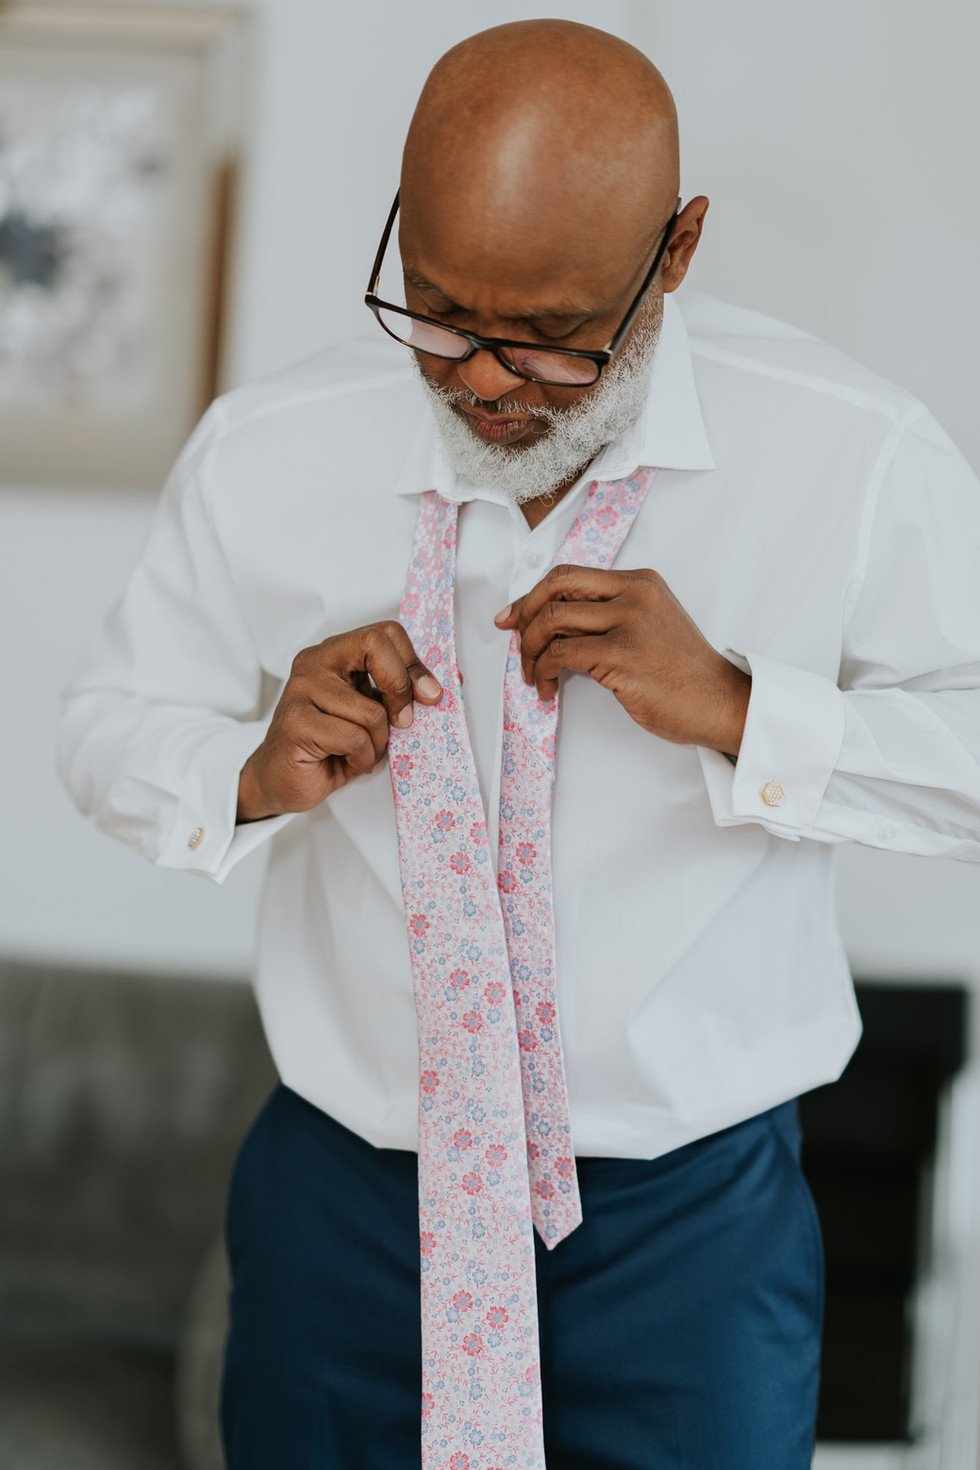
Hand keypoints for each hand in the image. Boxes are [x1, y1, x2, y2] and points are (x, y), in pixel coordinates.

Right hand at [237, 622, 442, 821]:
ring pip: (371, 709)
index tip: (429, 695)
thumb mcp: (374, 713)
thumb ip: (401, 693)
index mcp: (334, 653)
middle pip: (375, 645)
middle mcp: (314, 663)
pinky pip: (354, 737)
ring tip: (362, 750)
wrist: (284, 780)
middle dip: (400, 688)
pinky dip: (361, 757)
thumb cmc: (331, 746)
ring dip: (378, 742)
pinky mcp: (296, 721)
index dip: (413, 663)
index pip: (385, 633)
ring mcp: (300, 690)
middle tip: (402, 722)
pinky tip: (346, 760)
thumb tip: (448, 681)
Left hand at [494, 563, 750, 755]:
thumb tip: (551, 625)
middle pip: (555, 586)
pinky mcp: (622, 654)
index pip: (570, 575)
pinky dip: (543, 672)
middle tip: (515, 642)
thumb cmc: (682, 674)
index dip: (532, 595)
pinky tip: (547, 690)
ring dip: (530, 650)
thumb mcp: (647, 627)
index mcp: (639, 582)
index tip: (513, 618)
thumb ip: (606, 617)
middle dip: (523, 615)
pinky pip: (561, 654)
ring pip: (552, 620)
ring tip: (533, 675)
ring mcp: (629, 622)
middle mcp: (633, 593)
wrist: (720, 702)